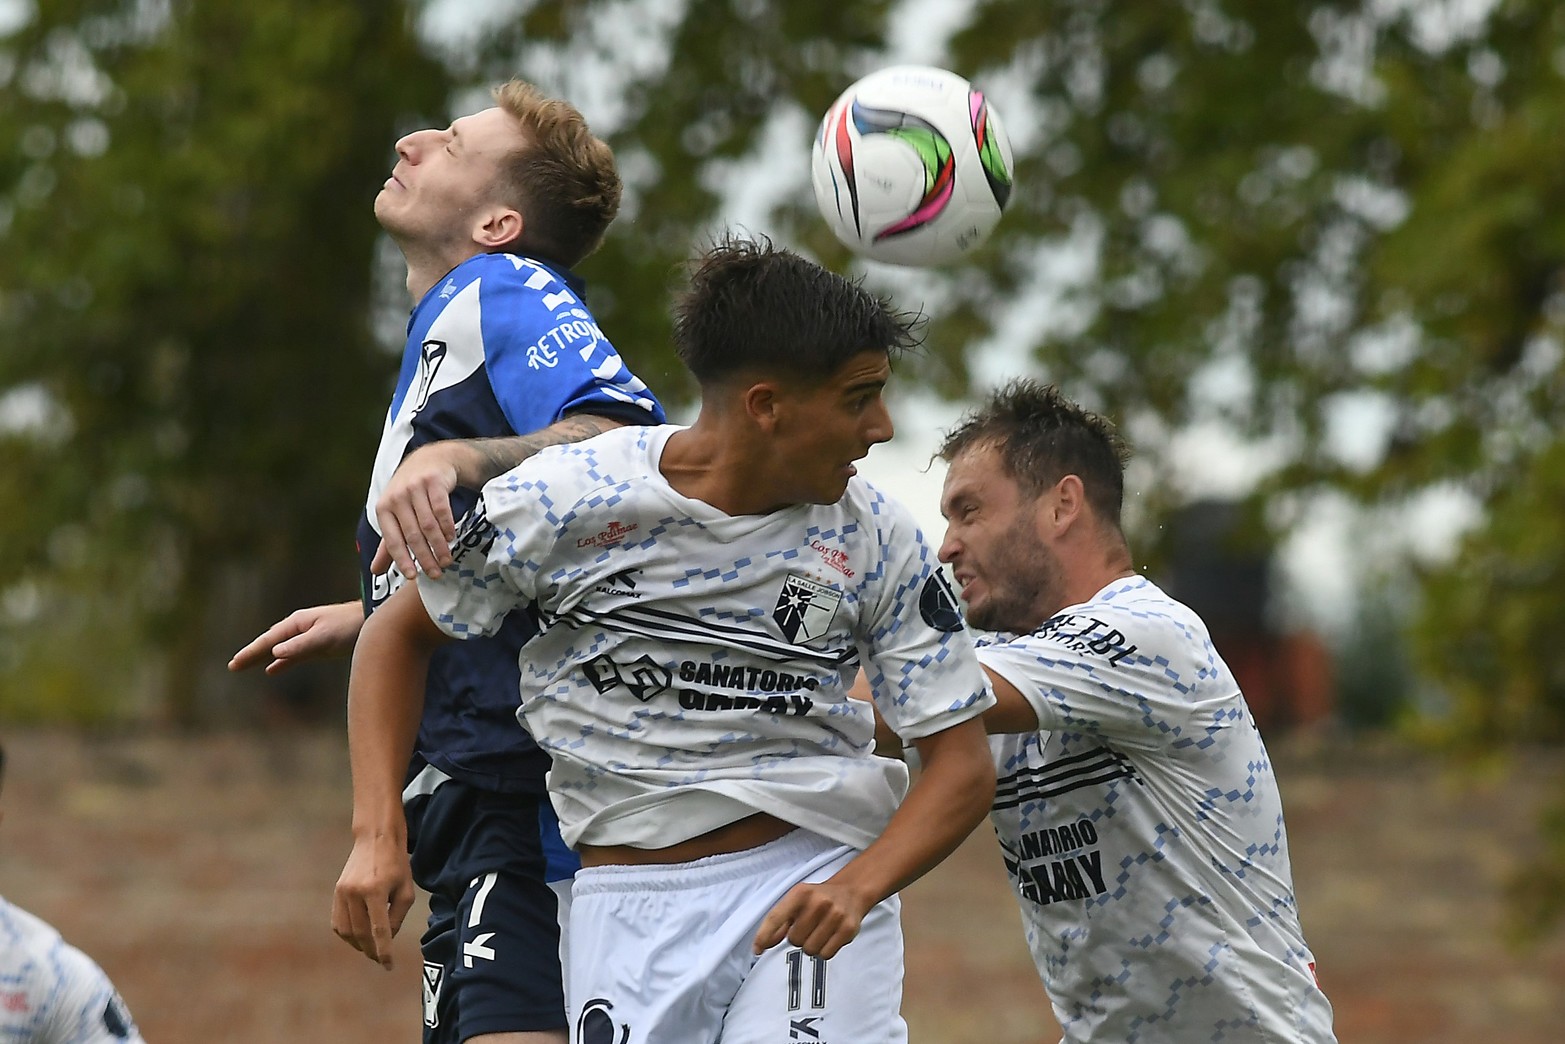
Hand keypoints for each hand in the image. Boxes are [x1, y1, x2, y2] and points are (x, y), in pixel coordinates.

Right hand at [228, 601, 363, 674]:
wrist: (372, 620)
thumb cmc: (349, 625)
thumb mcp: (324, 637)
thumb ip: (300, 645)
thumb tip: (274, 653)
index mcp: (297, 623)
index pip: (268, 640)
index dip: (251, 652)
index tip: (235, 663)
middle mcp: (299, 629)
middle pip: (269, 644)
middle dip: (251, 654)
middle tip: (233, 666)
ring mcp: (307, 637)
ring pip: (279, 651)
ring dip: (262, 658)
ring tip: (245, 667)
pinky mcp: (317, 647)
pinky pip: (293, 656)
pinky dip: (281, 663)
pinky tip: (272, 670)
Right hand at [331, 832, 415, 969]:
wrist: (375, 839)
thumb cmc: (396, 864)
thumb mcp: (406, 890)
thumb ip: (397, 916)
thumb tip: (386, 938)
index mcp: (375, 891)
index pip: (379, 930)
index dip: (383, 951)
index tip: (388, 966)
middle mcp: (355, 893)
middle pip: (361, 933)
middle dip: (371, 950)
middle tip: (380, 959)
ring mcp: (342, 893)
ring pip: (347, 931)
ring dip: (358, 944)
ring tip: (370, 949)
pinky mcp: (336, 893)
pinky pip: (338, 922)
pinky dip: (347, 934)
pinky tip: (358, 936)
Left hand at [372, 443, 468, 579]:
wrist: (429, 461)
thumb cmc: (410, 494)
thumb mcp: (395, 515)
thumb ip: (388, 544)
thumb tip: (375, 571)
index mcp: (383, 508)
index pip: (392, 540)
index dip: (402, 560)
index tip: (412, 577)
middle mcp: (397, 497)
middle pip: (413, 534)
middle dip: (425, 557)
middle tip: (436, 573)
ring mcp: (415, 488)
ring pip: (428, 524)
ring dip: (439, 546)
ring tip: (446, 560)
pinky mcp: (433, 481)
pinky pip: (442, 509)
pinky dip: (447, 526)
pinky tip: (451, 537)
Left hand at [752, 878, 874, 959]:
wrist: (851, 892)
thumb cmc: (818, 899)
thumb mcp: (796, 901)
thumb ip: (778, 921)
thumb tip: (763, 944)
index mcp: (800, 893)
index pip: (775, 918)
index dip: (763, 936)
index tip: (757, 949)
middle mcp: (818, 902)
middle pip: (794, 940)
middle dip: (798, 937)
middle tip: (808, 926)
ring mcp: (835, 915)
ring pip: (810, 950)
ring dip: (811, 945)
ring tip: (819, 931)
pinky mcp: (848, 929)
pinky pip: (826, 954)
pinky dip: (824, 951)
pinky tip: (829, 937)